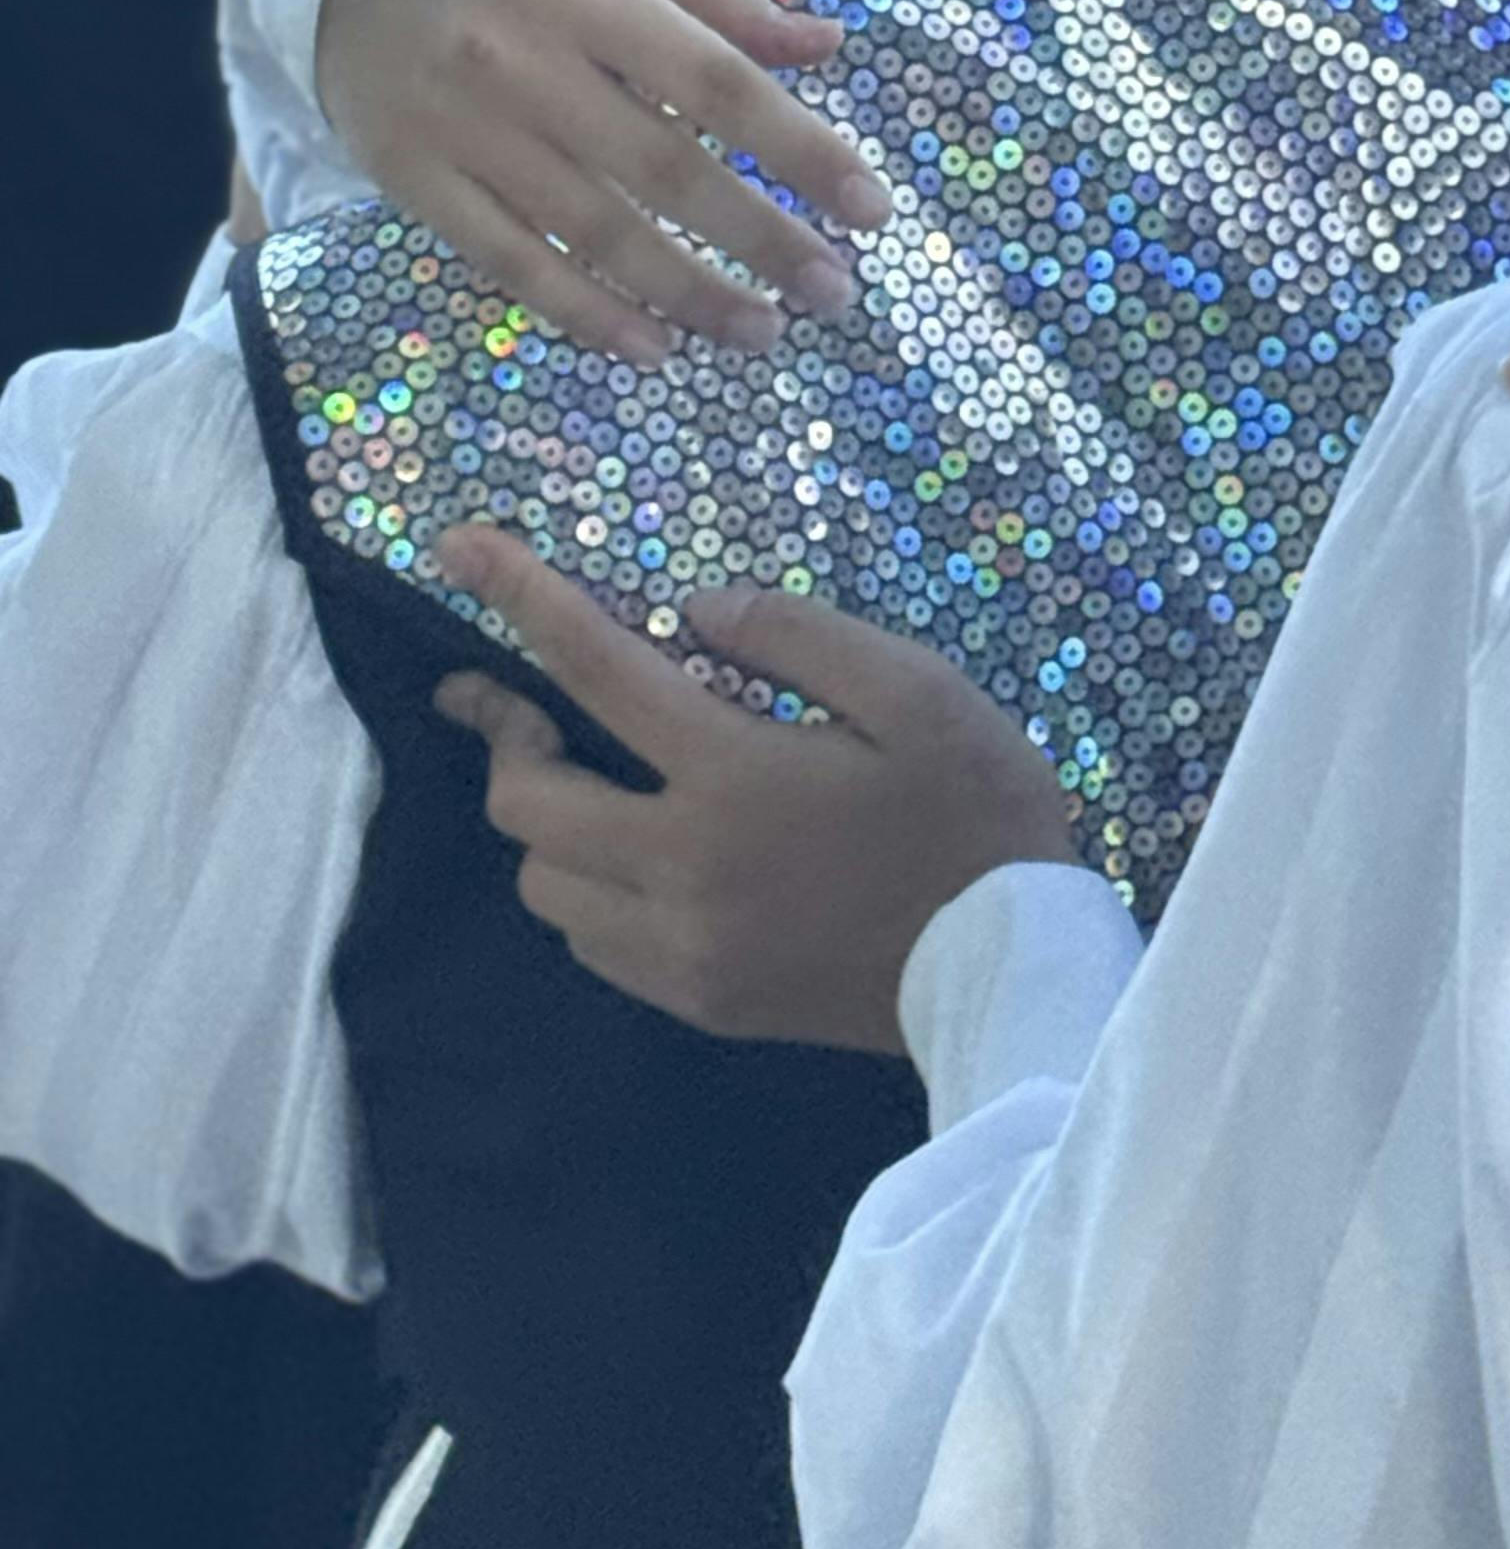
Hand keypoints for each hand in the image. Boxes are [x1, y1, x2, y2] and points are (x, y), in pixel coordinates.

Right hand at [317, 0, 893, 367]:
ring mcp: (455, 123)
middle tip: (835, 293)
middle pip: (664, 170)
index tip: (872, 209)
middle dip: (761, 240)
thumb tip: (829, 49)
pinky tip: (650, 346)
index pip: (718, 85)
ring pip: (589, 231)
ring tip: (760, 331)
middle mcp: (516, 58)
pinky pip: (504, 262)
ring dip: (685, 293)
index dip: (802, 152)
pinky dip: (580, 313)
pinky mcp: (405, 172)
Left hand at [430, 526, 1076, 1052]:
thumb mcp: (919, 691)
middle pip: (526, 802)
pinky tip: (642, 859)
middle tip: (527, 702)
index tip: (457, 547)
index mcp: (734, 778)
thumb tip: (693, 612)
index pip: (592, 669)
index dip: (518, 597)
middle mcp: (683, 871)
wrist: (1012, 971)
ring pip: (545, 886)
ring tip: (598, 782)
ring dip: (547, 823)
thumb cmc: (976, 813)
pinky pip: (592, 945)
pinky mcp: (700, 1001)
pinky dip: (587, 891)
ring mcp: (684, 951)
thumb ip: (798, 636)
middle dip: (506, 734)